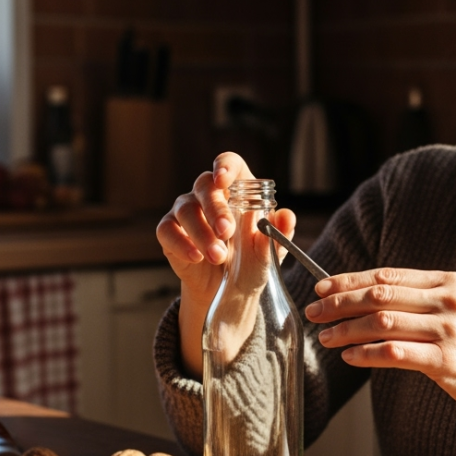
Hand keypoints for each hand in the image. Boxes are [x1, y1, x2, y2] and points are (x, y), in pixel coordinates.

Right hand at [155, 152, 295, 376]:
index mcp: (237, 189)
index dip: (225, 166)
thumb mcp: (269, 252)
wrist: (231, 291)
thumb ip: (278, 233)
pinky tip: (196, 257)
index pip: (229, 164)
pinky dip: (182, 243)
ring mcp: (187, 211)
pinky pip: (167, 230)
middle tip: (226, 231)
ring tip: (218, 256)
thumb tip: (287, 216)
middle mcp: (209, 194)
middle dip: (215, 208)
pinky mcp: (169, 232)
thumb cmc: (252, 262)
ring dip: (202, 233)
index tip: (224, 180)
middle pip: (204, 184)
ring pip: (185, 209)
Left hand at [305, 268, 455, 455]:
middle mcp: (449, 301)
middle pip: (380, 295)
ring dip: (346, 330)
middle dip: (339, 302)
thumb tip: (367, 297)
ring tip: (325, 337)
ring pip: (382, 323)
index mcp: (448, 283)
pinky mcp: (447, 361)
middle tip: (313, 312)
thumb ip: (420, 301)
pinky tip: (350, 356)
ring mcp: (449, 330)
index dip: (349, 280)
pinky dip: (366, 354)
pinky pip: (395, 353)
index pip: (388, 276)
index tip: (321, 287)